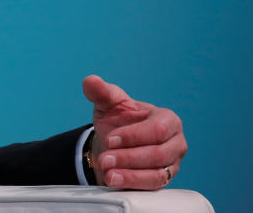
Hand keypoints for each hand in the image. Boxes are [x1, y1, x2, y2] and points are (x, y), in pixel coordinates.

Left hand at [83, 75, 186, 189]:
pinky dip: (134, 184)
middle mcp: (175, 142)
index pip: (157, 130)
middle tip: (105, 159)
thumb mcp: (108, 104)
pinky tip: (114, 181)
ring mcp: (172, 163)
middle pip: (158, 154)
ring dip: (131, 174)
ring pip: (157, 173)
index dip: (133, 136)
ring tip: (108, 173)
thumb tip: (90, 80)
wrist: (114, 142)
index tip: (110, 139)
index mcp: (167, 119)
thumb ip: (101, 92)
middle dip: (129, 157)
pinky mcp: (163, 179)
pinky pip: (153, 186)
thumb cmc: (117, 119)